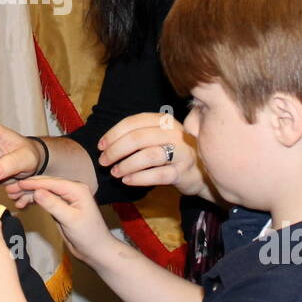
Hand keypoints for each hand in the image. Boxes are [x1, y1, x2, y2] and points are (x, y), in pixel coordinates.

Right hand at [14, 176, 118, 267]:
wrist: (96, 250)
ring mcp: (66, 198)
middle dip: (27, 186)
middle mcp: (72, 190)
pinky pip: (45, 199)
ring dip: (28, 194)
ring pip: (44, 191)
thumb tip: (37, 191)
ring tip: (13, 197)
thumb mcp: (70, 220)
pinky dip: (34, 200)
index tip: (17, 184)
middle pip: (45, 184)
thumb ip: (54, 205)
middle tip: (10, 189)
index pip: (51, 182)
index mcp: (77, 189)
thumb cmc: (88, 235)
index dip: (32, 183)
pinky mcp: (62, 206)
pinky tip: (23, 203)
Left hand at [99, 112, 217, 201]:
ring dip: (126, 164)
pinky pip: (159, 175)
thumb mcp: (158, 137)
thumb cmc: (172, 154)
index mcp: (164, 120)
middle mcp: (175, 133)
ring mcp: (182, 152)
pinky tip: (127, 180)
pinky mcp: (184, 172)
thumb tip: (106, 144)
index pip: (134, 122)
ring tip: (114, 172)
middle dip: (116, 150)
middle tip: (103, 161)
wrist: (201, 172)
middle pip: (139, 138)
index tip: (100, 146)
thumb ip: (139, 135)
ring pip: (149, 155)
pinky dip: (139, 178)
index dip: (113, 134)